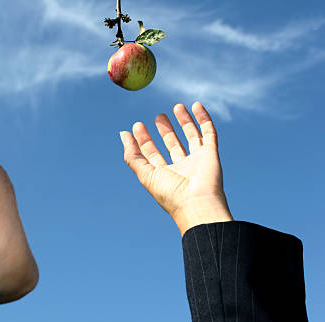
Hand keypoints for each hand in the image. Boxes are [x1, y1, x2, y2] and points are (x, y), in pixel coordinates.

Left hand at [120, 102, 232, 234]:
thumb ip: (132, 155)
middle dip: (165, 130)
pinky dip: (203, 119)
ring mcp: (197, 160)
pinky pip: (209, 132)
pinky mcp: (211, 154)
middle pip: (172, 144)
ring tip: (177, 106)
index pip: (152, 153)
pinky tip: (196, 105)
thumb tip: (123, 134)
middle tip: (158, 116)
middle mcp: (181, 167)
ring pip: (191, 136)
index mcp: (163, 174)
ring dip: (184, 121)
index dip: (144, 140)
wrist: (197, 203)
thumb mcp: (144, 174)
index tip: (136, 125)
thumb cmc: (169, 193)